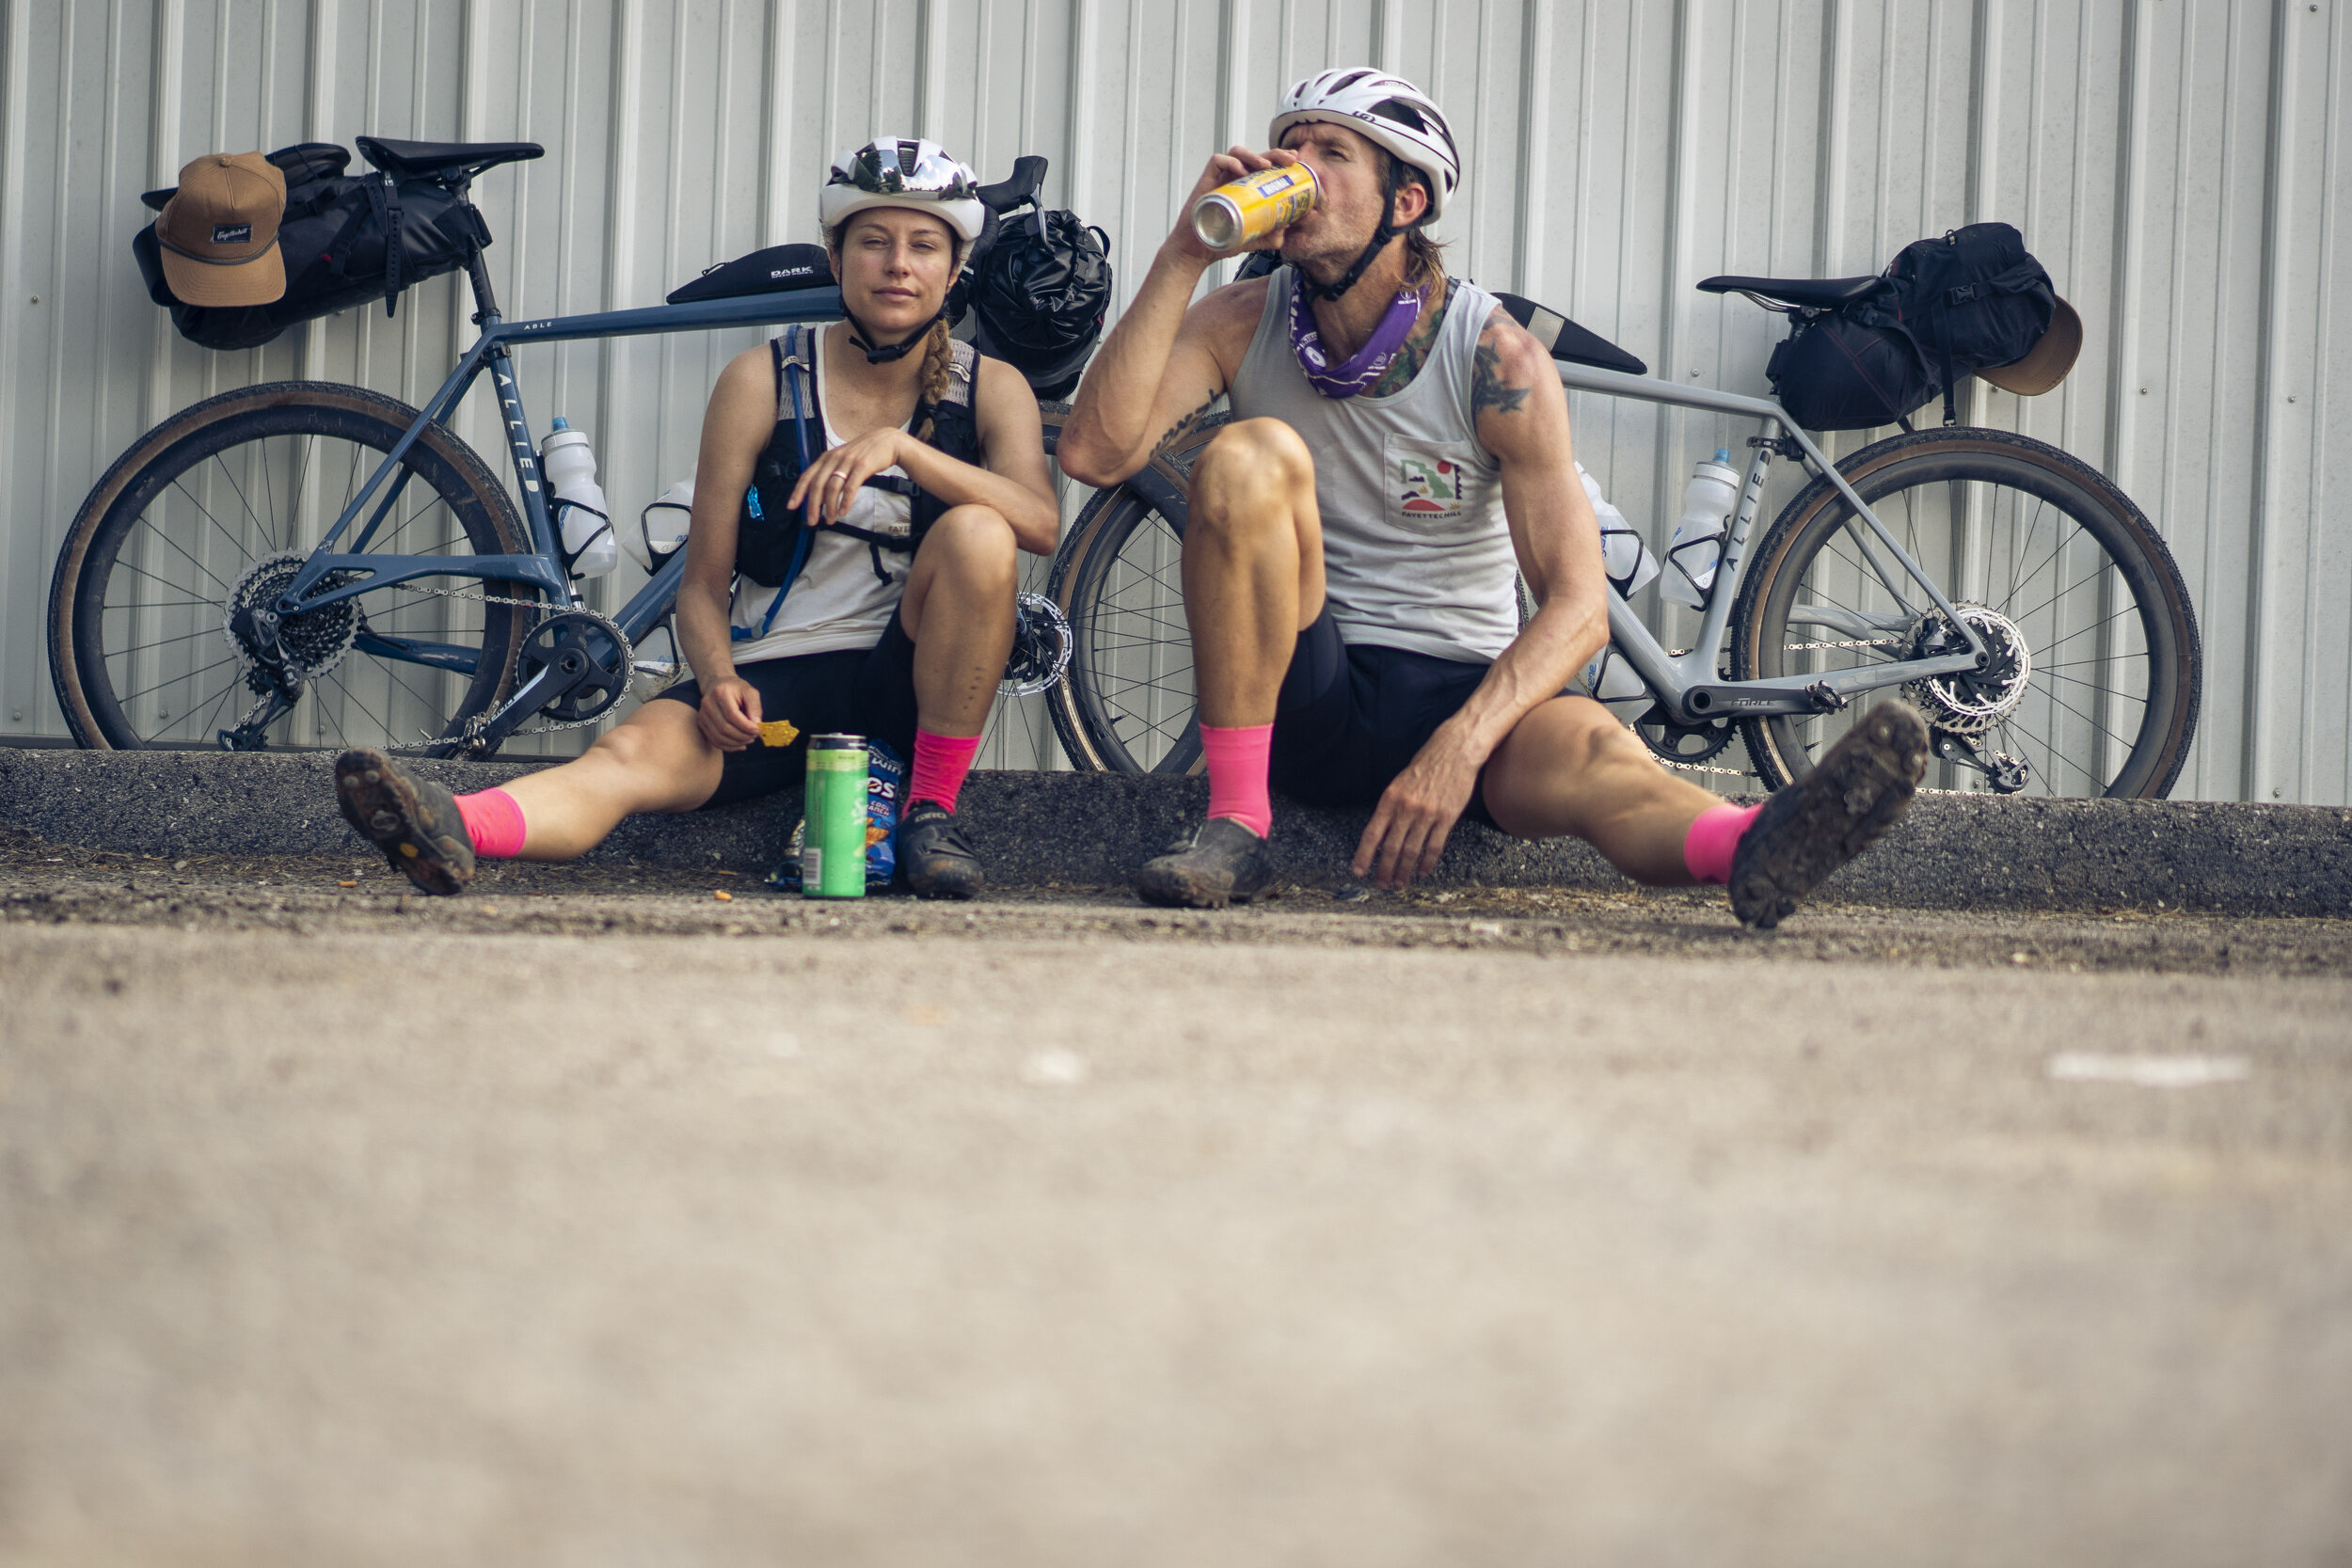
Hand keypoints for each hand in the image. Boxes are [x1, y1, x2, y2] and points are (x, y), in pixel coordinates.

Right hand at [697, 674, 762, 751]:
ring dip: (736, 743)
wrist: (718, 685)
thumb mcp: (750, 692)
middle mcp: (708, 704)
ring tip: (749, 739)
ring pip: (719, 738)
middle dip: (742, 736)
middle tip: (754, 736)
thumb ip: (755, 706)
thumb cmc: (736, 689)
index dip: (746, 726)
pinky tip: (740, 744)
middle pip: (724, 728)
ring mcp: (702, 715)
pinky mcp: (702, 724)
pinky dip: (729, 746)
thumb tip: (756, 724)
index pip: (732, 715)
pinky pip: (715, 741)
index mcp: (720, 693)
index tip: (758, 730)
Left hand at [787, 428, 909, 526]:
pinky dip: (846, 501)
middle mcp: (834, 458)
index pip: (807, 476)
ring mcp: (848, 462)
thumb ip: (831, 474)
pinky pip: (851, 487)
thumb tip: (820, 497)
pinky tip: (843, 512)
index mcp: (826, 457)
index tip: (792, 506)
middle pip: (818, 485)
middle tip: (811, 521)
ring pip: (833, 487)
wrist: (887, 442)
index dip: (798, 492)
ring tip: (830, 520)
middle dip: (813, 505)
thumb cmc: (864, 454)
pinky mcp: (862, 466)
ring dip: (830, 507)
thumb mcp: (842, 460)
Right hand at [1166, 145, 1301, 265]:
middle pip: (1256, 156)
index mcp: (1247, 187)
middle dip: (1275, 153)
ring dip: (1254, 155)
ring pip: (1237, 153)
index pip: (1265, 165)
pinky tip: (1241, 171)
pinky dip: (1230, 162)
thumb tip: (1293, 224)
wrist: (1198, 251)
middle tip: (1290, 159)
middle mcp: (1234, 178)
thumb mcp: (1255, 239)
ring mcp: (1220, 178)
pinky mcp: (1206, 180)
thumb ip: (1274, 234)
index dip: (1280, 159)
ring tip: (1266, 165)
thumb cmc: (1223, 241)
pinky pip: (1217, 161)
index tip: (1295, 160)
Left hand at [1350, 729, 1484, 889]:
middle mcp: (1406, 808)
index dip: (1364, 855)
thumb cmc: (1425, 765)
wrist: (1455, 751)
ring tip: (1399, 883)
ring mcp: (1427, 814)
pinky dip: (1427, 863)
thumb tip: (1381, 834)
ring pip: (1411, 851)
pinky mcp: (1447, 817)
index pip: (1372, 834)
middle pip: (1391, 848)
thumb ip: (1390, 807)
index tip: (1358, 871)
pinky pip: (1434, 846)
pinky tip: (1422, 872)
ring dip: (1403, 871)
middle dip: (1384, 870)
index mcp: (1390, 799)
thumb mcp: (1399, 783)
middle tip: (1380, 885)